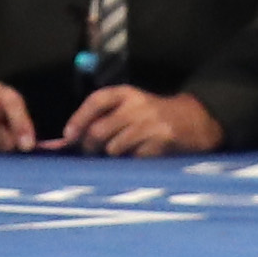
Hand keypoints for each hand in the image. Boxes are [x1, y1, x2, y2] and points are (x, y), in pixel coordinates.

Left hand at [57, 84, 220, 155]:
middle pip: (99, 130)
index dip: (79, 119)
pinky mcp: (162, 141)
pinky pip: (134, 160)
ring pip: (114, 149)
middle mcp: (137, 105)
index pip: (96, 100)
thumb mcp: (129, 107)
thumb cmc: (151, 117)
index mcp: (126, 93)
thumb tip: (64, 141)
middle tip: (92, 154)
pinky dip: (131, 163)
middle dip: (90, 147)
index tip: (68, 137)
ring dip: (112, 157)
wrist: (193, 120)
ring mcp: (150, 124)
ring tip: (120, 154)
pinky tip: (138, 157)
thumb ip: (101, 119)